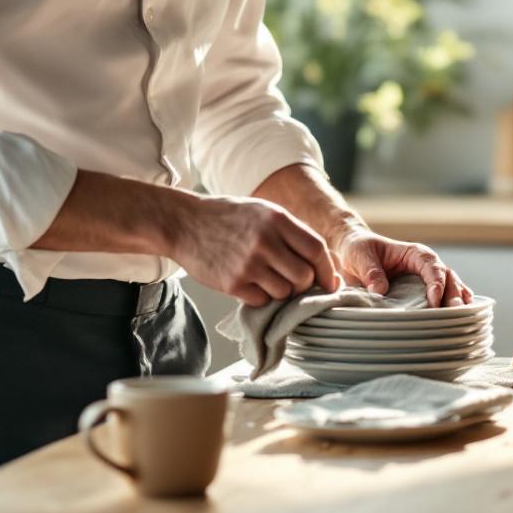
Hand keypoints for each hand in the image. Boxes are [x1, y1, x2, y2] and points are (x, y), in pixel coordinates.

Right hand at [172, 195, 339, 305]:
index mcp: (277, 219)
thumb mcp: (263, 211)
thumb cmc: (228, 217)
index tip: (329, 281)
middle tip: (295, 283)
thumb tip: (324, 263)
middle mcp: (265, 241)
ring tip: (268, 280)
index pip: (317, 250)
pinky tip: (250, 283)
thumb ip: (291, 232)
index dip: (327, 270)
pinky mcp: (232, 283)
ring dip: (281, 292)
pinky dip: (261, 297)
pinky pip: (262, 300)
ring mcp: (248, 264)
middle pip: (304, 277)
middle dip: (304, 285)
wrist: (183, 223)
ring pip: (284, 293)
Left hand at [333, 225, 471, 307]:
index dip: (436, 284)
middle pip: (448, 279)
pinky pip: (443, 299)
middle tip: (455, 312)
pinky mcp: (423, 293)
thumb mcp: (360, 256)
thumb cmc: (359, 250)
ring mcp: (427, 280)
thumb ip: (371, 272)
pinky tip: (459, 320)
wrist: (354, 252)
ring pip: (451, 289)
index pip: (432, 267)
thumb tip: (380, 292)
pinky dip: (451, 309)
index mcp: (415, 254)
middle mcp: (426, 266)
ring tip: (461, 319)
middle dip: (453, 295)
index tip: (433, 302)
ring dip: (457, 303)